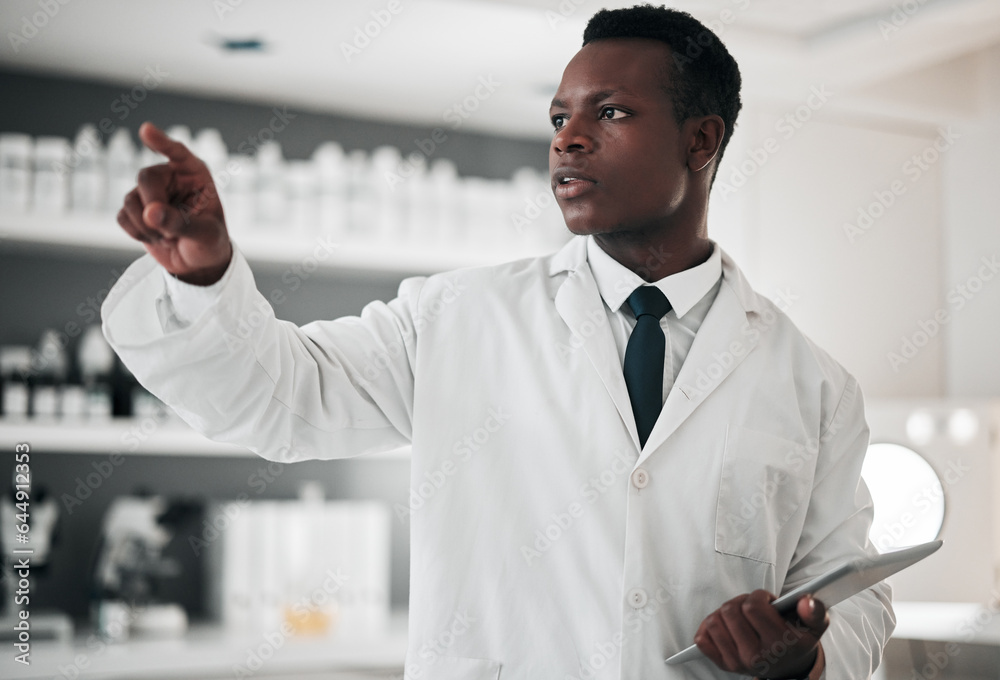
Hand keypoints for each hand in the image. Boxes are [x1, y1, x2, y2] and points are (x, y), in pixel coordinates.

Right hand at [116, 122, 231, 284]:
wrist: (199, 264)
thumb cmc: (210, 243)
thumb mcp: (204, 234)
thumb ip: (180, 223)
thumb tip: (150, 212)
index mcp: (194, 175)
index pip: (178, 153)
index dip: (161, 142)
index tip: (146, 130)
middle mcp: (171, 178)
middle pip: (146, 178)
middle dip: (153, 206)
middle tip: (168, 232)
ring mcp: (151, 193)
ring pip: (131, 200)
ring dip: (146, 226)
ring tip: (169, 238)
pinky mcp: (136, 210)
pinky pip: (122, 216)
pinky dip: (136, 233)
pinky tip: (156, 240)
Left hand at [694, 590, 828, 678]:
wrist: (788, 667)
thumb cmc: (796, 640)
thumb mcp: (814, 626)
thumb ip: (815, 611)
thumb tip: (805, 601)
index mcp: (778, 644)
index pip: (752, 606)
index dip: (758, 596)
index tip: (767, 601)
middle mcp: (756, 656)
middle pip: (730, 611)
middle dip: (740, 602)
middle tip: (753, 608)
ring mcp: (737, 662)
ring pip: (714, 621)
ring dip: (725, 613)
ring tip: (741, 617)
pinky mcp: (724, 664)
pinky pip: (702, 638)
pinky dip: (709, 627)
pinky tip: (725, 626)